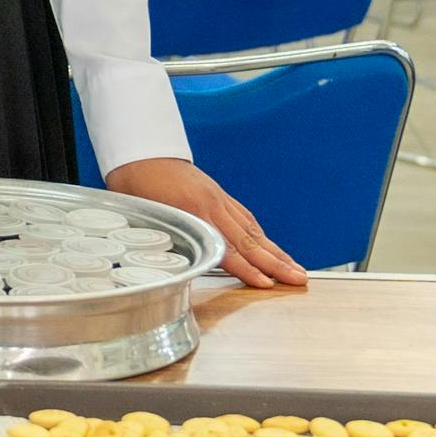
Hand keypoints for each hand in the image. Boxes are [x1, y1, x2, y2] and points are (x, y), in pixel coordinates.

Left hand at [108, 157, 304, 291]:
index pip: (226, 249)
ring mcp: (219, 199)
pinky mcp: (220, 195)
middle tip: (300, 280)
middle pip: (250, 241)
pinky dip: (262, 235)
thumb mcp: (143, 218)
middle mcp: (212, 206)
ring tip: (296, 269)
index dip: (246, 269)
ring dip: (276, 252)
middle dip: (276, 264)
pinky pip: (246, 218)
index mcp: (192, 213)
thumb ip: (163, 243)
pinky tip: (273, 248)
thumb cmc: (135, 186)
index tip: (266, 285)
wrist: (141, 152)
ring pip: (253, 230)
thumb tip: (173, 269)